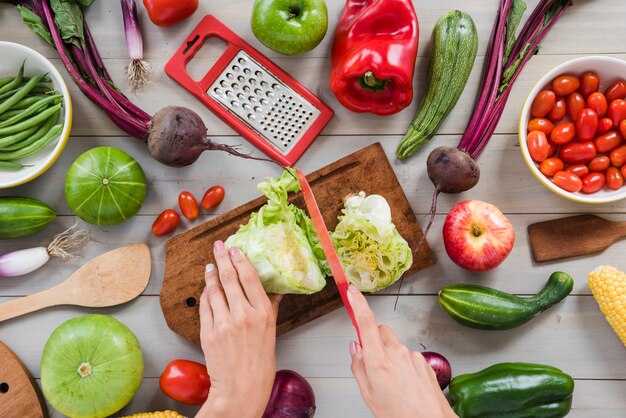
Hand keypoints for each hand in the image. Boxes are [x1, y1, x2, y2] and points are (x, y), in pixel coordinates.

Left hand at [197, 241, 280, 417]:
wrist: (241, 388)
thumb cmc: (260, 362)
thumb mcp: (271, 332)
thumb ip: (270, 307)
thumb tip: (274, 289)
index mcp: (263, 313)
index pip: (249, 278)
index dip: (240, 260)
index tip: (235, 248)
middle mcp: (244, 315)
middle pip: (229, 278)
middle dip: (222, 258)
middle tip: (218, 246)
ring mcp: (224, 324)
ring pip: (214, 290)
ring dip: (211, 275)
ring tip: (210, 266)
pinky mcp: (209, 333)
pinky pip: (205, 307)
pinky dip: (205, 295)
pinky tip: (206, 288)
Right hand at [347, 285, 456, 417]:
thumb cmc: (400, 415)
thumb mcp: (368, 395)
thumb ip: (358, 367)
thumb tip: (355, 348)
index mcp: (379, 361)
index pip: (366, 322)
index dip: (358, 303)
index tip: (351, 290)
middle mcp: (397, 353)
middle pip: (380, 331)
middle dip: (373, 340)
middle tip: (371, 362)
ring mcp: (413, 355)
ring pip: (394, 344)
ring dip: (389, 355)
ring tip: (392, 382)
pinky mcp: (424, 360)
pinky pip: (407, 354)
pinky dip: (402, 364)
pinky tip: (405, 383)